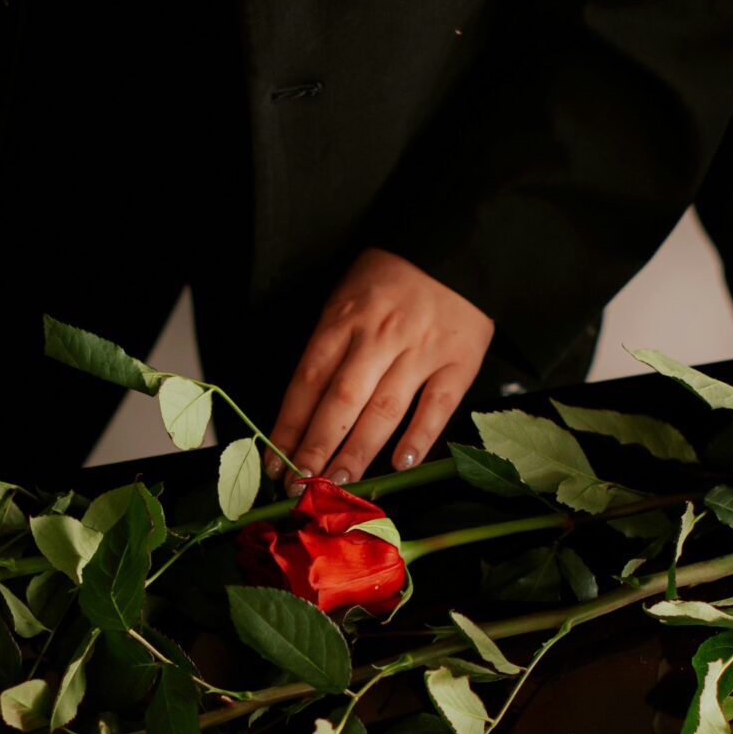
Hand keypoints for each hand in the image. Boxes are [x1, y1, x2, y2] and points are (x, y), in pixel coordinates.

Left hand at [269, 248, 492, 486]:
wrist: (454, 248)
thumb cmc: (390, 279)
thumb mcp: (345, 297)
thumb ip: (329, 347)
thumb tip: (302, 411)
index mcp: (343, 319)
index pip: (307, 382)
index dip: (288, 426)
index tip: (273, 462)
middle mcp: (378, 337)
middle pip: (341, 401)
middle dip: (317, 447)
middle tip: (300, 485)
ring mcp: (420, 350)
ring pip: (384, 409)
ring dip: (359, 451)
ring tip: (340, 483)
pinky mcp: (458, 361)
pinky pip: (436, 406)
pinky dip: (418, 438)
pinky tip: (400, 464)